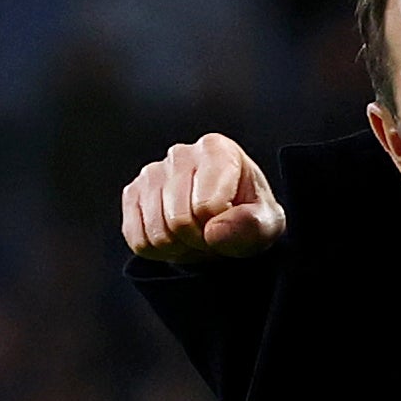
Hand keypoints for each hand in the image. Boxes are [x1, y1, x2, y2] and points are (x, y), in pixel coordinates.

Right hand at [121, 134, 284, 263]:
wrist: (226, 221)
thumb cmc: (249, 215)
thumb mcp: (268, 223)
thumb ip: (252, 225)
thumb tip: (213, 231)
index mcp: (216, 150)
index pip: (207, 206)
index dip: (220, 229)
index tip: (229, 224)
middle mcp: (180, 153)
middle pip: (179, 221)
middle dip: (198, 241)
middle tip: (212, 237)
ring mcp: (152, 172)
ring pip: (156, 232)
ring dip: (179, 247)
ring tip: (195, 235)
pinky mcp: (132, 193)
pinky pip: (136, 238)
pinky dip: (157, 250)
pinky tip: (174, 237)